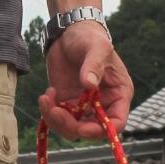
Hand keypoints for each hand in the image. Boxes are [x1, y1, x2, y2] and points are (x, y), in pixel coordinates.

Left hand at [40, 23, 134, 139]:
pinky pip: (58, 119)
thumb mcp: (97, 47)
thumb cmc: (90, 38)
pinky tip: (46, 95)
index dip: (102, 130)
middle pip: (91, 130)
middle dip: (72, 126)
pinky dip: (49, 112)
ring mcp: (83, 106)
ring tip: (46, 98)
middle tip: (55, 111)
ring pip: (72, 128)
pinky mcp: (65, 103)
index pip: (117, 122)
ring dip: (56, 120)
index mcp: (118, 94)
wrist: (69, 33)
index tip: (82, 127)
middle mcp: (103, 105)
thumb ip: (94, 65)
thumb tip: (89, 85)